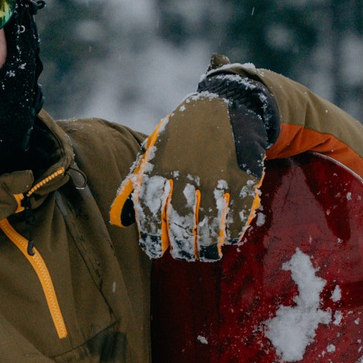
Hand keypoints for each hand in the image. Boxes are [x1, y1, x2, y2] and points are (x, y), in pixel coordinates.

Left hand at [112, 63, 278, 260]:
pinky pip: (237, 214)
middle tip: (184, 255)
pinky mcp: (242, 176)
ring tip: (205, 254)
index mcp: (159, 165)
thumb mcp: (154, 151)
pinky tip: (227, 237)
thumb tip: (120, 221)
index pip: (149, 210)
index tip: (156, 250)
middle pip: (180, 222)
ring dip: (206, 246)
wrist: (227, 107)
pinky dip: (232, 231)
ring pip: (209, 223)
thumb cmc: (182, 137)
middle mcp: (186, 171)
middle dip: (181, 246)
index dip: (152, 237)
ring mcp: (215, 175)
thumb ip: (135, 184)